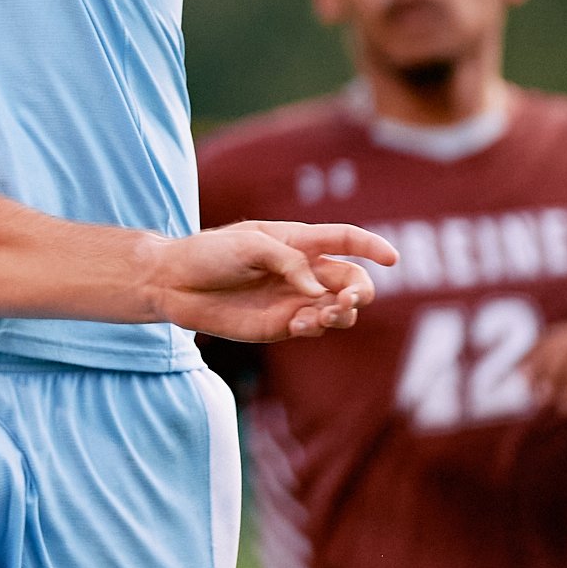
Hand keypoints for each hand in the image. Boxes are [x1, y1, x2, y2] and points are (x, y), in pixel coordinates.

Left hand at [157, 221, 397, 341]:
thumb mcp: (248, 245)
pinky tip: (297, 324)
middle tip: (348, 300)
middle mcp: (302, 271)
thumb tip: (317, 291)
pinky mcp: (280, 325)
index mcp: (297, 241)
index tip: (393, 258)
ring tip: (322, 314)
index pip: (346, 239)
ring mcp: (294, 299)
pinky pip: (313, 328)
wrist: (173, 282)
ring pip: (340, 309)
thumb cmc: (208, 253)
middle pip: (352, 281)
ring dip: (342, 313)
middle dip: (361, 292)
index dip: (372, 246)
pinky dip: (315, 327)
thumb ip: (287, 262)